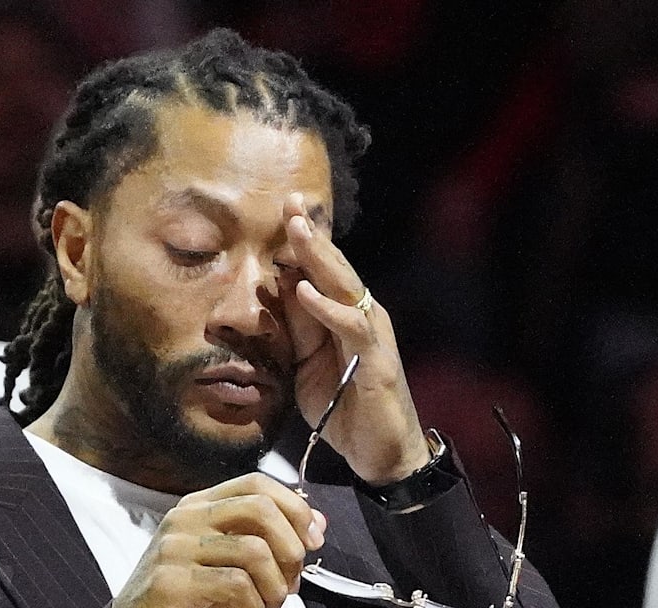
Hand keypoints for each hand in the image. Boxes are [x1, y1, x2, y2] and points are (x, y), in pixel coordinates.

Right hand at [113, 473, 326, 607]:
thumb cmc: (184, 594)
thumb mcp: (221, 556)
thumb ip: (261, 536)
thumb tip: (317, 522)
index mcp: (197, 506)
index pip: (256, 483)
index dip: (294, 507)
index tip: (314, 539)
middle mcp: (184, 519)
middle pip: (259, 508)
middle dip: (291, 546)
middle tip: (292, 581)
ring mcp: (173, 549)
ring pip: (254, 552)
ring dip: (275, 588)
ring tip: (266, 605)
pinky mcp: (170, 582)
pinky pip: (236, 586)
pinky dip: (255, 607)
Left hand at [280, 193, 429, 484]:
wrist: (380, 454)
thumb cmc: (344, 407)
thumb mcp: (307, 364)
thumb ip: (297, 328)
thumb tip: (277, 287)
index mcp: (343, 316)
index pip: (322, 271)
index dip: (304, 240)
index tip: (284, 208)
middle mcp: (362, 317)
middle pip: (334, 269)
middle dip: (311, 236)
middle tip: (290, 204)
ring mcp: (371, 336)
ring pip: (345, 288)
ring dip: (320, 259)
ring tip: (296, 232)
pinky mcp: (376, 361)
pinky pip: (352, 327)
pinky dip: (328, 308)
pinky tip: (305, 291)